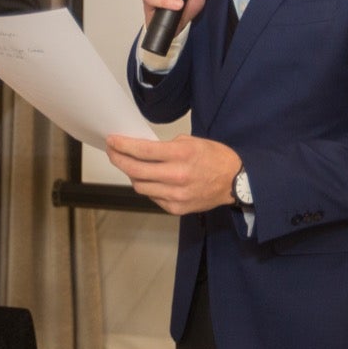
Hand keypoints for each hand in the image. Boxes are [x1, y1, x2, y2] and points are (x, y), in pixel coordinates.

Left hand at [104, 133, 240, 215]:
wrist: (235, 181)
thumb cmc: (214, 157)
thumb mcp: (191, 141)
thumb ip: (166, 146)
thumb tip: (142, 150)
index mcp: (181, 154)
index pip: (142, 151)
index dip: (122, 145)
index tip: (112, 140)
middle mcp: (177, 176)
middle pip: (135, 170)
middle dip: (118, 159)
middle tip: (112, 152)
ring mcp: (176, 195)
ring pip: (140, 186)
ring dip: (131, 174)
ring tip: (130, 165)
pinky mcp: (176, 208)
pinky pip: (152, 197)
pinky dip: (147, 187)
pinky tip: (149, 179)